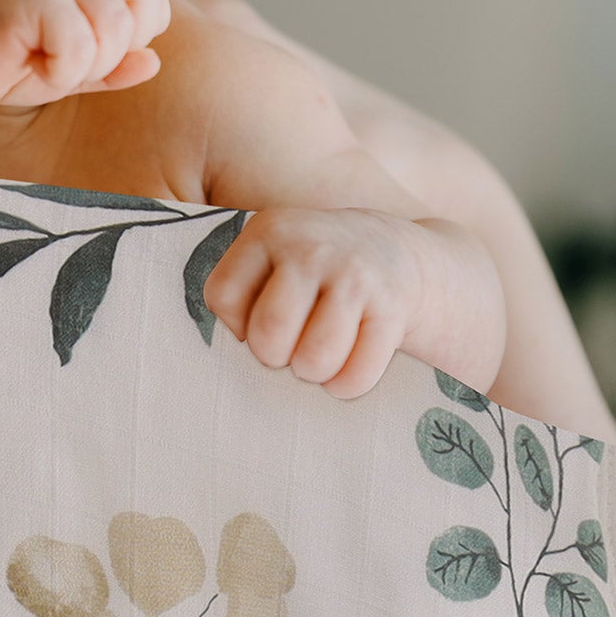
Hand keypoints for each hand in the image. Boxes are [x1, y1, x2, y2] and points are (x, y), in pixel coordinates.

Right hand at [0, 0, 171, 109]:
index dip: (138, 32)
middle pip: (139, 8)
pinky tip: (29, 65)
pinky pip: (76, 42)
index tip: (95, 53)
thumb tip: (154, 62)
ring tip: (46, 65)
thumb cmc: (5, 64)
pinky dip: (59, 72)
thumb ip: (112, 68)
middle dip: (114, 53)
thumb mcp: (71, 72)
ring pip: (112, 28)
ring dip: (83, 66)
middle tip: (71, 64)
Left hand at [202, 207, 424, 398]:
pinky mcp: (392, 308)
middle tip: (286, 349)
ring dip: (311, 372)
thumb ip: (242, 289)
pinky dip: (346, 385)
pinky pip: (356, 375)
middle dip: (272, 356)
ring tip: (313, 358)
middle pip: (269, 332)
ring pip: (314, 358)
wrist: (393, 251)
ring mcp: (354, 276)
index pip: (222, 295)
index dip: (233, 324)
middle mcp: (310, 249)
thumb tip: (228, 357)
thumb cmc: (313, 268)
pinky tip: (345, 368)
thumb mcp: (272, 254)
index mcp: (268, 231)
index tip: (252, 324)